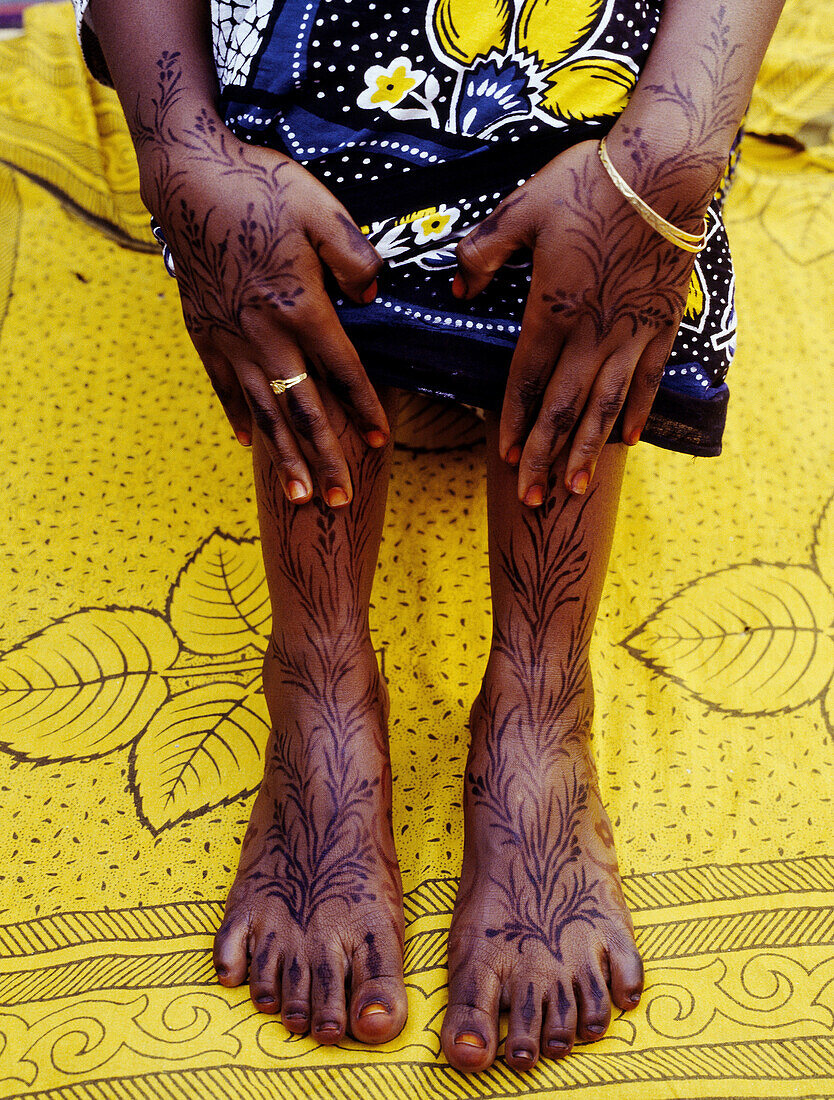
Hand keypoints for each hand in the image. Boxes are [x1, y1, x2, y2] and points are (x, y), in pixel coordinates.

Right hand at [138, 107, 387, 507]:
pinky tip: (251, 443)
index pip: (343, 372)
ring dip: (284, 457)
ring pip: (263, 411)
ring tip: (299, 496)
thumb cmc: (259, 186)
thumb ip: (355, 257)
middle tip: (339, 502)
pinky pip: (223, 387)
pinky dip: (240, 417)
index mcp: (301, 307)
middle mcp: (265, 334)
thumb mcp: (322, 208)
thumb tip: (370, 301)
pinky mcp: (203, 333)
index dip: (365, 410)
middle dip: (325, 459)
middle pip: (303, 409)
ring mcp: (230, 338)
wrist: (185, 177)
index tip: (381, 444)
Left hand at [453, 139, 698, 503]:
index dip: (515, 423)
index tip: (506, 459)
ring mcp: (632, 334)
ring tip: (575, 488)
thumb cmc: (589, 184)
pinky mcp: (663, 325)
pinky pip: (648, 382)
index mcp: (552, 310)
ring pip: (605, 407)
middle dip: (545, 457)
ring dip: (587, 451)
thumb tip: (456, 289)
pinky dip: (635, 414)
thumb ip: (482, 252)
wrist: (666, 167)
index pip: (526, 381)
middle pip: (562, 408)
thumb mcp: (521, 208)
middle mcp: (592, 334)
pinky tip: (626, 442)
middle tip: (533, 499)